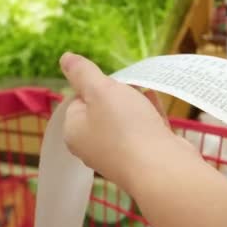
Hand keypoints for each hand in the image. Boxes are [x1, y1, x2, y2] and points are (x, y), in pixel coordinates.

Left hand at [59, 53, 197, 191]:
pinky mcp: (144, 157)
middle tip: (129, 87)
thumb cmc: (125, 127)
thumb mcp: (100, 90)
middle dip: (117, 95)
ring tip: (145, 89)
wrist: (162, 168)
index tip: (110, 83)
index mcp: (75, 132)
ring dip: (135, 103)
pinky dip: (148, 114)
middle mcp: (93, 146)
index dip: (95, 86)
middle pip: (102, 110)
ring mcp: (120, 154)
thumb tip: (65, 57)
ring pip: (125, 120)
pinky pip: (143, 129)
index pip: (78, 101)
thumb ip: (83, 73)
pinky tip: (156, 100)